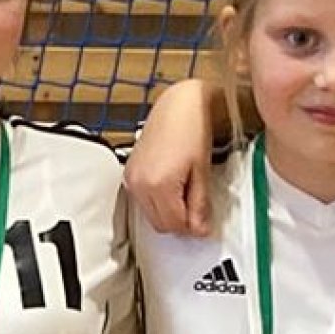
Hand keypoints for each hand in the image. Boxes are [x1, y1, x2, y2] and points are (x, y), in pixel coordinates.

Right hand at [124, 83, 223, 236]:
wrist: (179, 104)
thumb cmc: (192, 128)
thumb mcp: (202, 172)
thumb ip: (199, 205)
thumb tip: (200, 228)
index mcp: (158, 185)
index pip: (174, 224)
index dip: (192, 228)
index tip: (204, 224)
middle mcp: (140, 184)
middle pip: (160, 224)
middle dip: (180, 221)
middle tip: (198, 211)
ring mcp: (132, 178)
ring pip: (150, 215)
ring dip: (168, 212)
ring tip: (185, 194)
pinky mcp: (130, 173)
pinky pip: (142, 201)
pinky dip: (157, 202)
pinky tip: (172, 188)